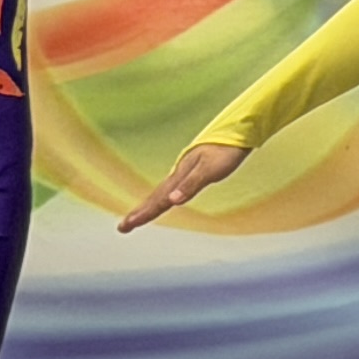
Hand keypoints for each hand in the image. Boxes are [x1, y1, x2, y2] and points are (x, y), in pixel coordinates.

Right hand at [120, 140, 249, 230]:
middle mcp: (178, 175)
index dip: (144, 213)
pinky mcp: (192, 172)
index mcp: (180, 176)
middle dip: (139, 213)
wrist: (236, 130)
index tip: (127, 225)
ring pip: (161, 193)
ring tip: (135, 218)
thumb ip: (191, 185)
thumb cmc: (225, 151)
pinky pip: (171, 189)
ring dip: (148, 206)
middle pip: (155, 197)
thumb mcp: (209, 170)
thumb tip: (172, 201)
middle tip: (122, 228)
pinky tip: (165, 200)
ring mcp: (184, 173)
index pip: (159, 200)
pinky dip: (162, 198)